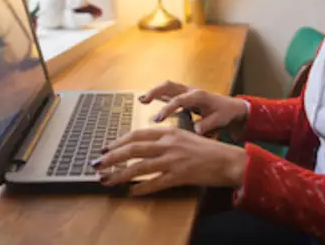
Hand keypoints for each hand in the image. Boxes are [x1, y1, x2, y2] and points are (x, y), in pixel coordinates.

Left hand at [92, 127, 246, 195]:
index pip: (138, 134)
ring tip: (106, 180)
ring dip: (120, 174)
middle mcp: (169, 143)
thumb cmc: (207, 149)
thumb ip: (165, 138)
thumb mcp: (184, 136)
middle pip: (133, 148)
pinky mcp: (179, 176)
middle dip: (112, 156)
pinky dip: (140, 189)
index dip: (119, 141)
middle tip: (97, 163)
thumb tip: (145, 145)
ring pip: (139, 167)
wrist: (227, 160)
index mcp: (169, 132)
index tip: (106, 147)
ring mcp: (173, 160)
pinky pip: (155, 184)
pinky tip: (130, 194)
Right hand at [139, 80, 248, 135]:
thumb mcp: (219, 120)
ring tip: (141, 100)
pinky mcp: (183, 94)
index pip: (179, 100)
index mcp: (198, 96)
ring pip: (167, 86)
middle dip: (155, 92)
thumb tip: (196, 130)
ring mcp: (186, 91)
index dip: (167, 108)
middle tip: (144, 101)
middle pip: (170, 86)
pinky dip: (157, 94)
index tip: (157, 119)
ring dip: (154, 91)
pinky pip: (168, 91)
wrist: (231, 107)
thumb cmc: (224, 113)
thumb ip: (207, 124)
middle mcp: (190, 90)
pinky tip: (145, 100)